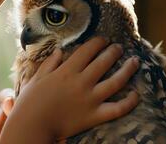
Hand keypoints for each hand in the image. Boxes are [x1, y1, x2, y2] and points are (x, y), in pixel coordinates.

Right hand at [0, 37, 139, 143]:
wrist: (32, 126)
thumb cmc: (30, 102)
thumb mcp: (36, 78)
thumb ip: (49, 63)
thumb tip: (59, 51)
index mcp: (67, 70)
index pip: (88, 50)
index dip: (98, 42)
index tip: (104, 39)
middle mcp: (82, 81)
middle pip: (104, 61)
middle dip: (114, 51)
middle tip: (118, 48)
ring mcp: (90, 99)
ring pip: (116, 81)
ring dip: (128, 69)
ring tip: (134, 61)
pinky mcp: (94, 116)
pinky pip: (117, 109)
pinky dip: (129, 102)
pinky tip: (136, 94)